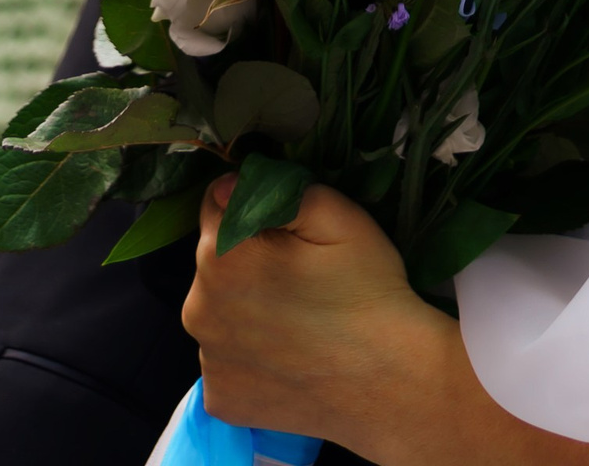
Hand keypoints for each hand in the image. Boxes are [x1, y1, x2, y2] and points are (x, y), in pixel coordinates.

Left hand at [184, 175, 439, 450]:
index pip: (216, 206)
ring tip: (298, 319)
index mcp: (220, 256)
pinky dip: (249, 356)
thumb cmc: (366, 290)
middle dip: (246, 258)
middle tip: (300, 274)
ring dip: (245, 308)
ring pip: (219, 312)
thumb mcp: (336, 214)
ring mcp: (207, 363)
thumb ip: (273, 189)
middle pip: (214, 262)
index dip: (253, 207)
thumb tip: (228, 187)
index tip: (289, 228)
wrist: (391, 382)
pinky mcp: (221, 401)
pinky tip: (288, 357)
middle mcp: (197, 310)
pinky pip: (226, 360)